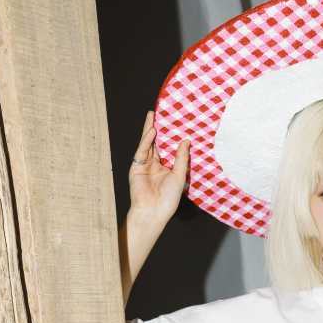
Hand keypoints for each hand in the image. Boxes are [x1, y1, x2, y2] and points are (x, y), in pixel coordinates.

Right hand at [128, 110, 189, 226]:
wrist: (154, 211)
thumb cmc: (168, 198)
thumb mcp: (179, 175)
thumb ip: (181, 158)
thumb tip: (186, 141)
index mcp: (165, 168)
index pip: (167, 148)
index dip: (170, 136)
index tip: (174, 122)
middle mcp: (154, 165)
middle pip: (156, 143)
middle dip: (157, 128)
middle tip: (158, 112)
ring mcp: (144, 165)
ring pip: (147, 144)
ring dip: (150, 130)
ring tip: (152, 115)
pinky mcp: (136, 166)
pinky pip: (142, 151)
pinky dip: (147, 141)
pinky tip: (152, 131)